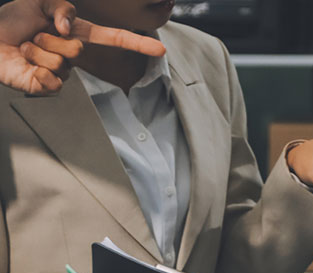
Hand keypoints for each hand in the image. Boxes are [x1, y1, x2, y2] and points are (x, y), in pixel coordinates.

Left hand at [0, 0, 165, 94]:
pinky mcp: (47, 87)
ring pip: (59, 63)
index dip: (136, 44)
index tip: (160, 49)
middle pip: (77, 50)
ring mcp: (61, 72)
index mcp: (76, 34)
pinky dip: (34, 70)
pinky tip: (25, 66)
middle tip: (33, 36)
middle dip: (49, 38)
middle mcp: (72, 55)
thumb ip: (62, 9)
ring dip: (35, 51)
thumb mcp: (38, 3)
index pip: (112, 39)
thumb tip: (69, 31)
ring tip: (25, 49)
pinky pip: (51, 81)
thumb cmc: (11, 21)